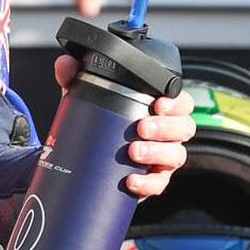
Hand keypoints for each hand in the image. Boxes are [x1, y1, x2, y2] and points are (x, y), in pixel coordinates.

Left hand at [53, 55, 195, 197]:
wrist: (87, 160)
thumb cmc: (100, 123)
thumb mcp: (88, 98)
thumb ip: (76, 77)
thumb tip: (65, 65)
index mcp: (160, 110)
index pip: (181, 102)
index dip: (176, 102)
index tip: (158, 103)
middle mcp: (168, 134)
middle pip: (183, 128)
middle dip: (165, 127)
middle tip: (141, 128)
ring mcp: (163, 159)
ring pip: (176, 155)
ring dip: (156, 153)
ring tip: (132, 152)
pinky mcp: (153, 181)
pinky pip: (159, 184)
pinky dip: (147, 183)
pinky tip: (131, 180)